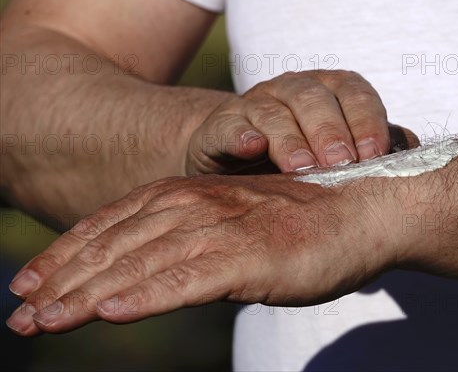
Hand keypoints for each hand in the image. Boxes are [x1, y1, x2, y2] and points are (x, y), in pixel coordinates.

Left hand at [6, 173, 402, 335]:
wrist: (364, 211)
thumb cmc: (304, 227)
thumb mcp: (237, 229)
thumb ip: (196, 244)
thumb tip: (156, 276)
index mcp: (195, 195)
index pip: (118, 222)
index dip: (71, 251)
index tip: (33, 282)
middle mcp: (203, 205)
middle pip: (119, 242)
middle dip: (65, 277)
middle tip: (22, 312)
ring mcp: (227, 228)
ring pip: (144, 262)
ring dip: (91, 293)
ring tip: (47, 321)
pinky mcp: (254, 255)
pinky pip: (191, 277)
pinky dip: (149, 294)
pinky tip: (113, 312)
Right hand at [186, 70, 390, 173]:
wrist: (239, 159)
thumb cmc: (303, 157)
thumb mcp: (339, 151)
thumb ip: (374, 147)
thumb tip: (416, 152)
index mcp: (330, 90)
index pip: (354, 94)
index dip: (366, 120)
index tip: (374, 155)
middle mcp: (293, 90)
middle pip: (314, 99)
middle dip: (329, 130)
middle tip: (341, 163)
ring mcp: (255, 104)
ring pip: (273, 112)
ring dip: (289, 139)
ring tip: (301, 168)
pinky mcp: (220, 126)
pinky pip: (229, 126)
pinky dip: (240, 135)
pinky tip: (251, 146)